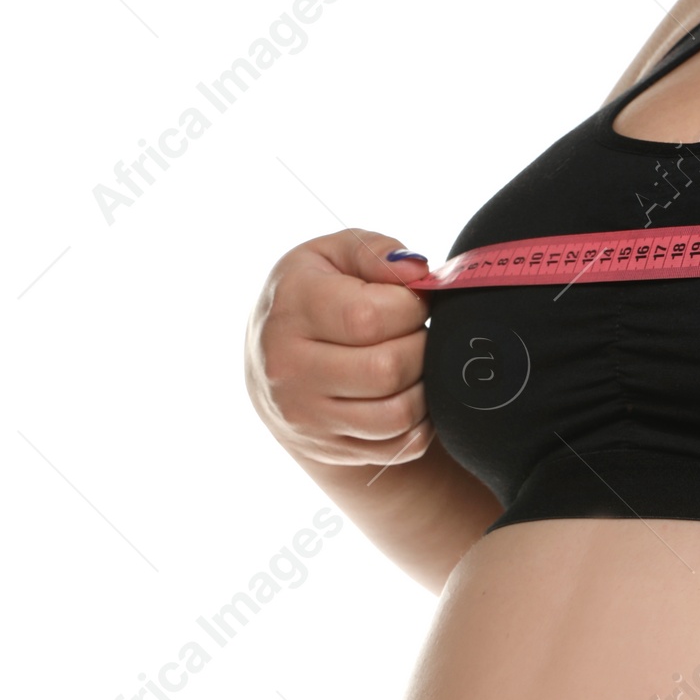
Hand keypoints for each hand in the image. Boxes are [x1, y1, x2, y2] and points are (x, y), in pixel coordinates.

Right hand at [245, 229, 434, 467]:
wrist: (274, 365)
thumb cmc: (314, 297)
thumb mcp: (332, 255)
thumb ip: (375, 252)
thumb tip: (419, 273)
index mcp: (290, 308)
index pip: (370, 317)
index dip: (410, 307)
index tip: (410, 302)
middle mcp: (288, 367)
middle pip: (388, 369)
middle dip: (422, 348)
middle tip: (416, 334)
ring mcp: (306, 415)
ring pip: (398, 414)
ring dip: (425, 387)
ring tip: (414, 363)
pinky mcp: (330, 448)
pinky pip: (402, 445)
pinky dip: (421, 422)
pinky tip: (407, 393)